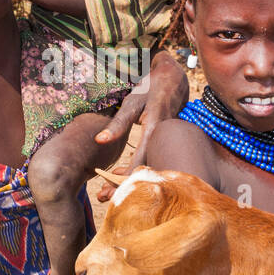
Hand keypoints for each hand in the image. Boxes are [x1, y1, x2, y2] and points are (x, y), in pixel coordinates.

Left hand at [94, 50, 188, 200]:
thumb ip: (117, 123)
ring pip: (147, 166)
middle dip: (123, 186)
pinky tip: (122, 172)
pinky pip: (151, 159)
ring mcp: (167, 142)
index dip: (123, 180)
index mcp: (155, 130)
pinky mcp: (165, 142)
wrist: (175, 77)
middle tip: (102, 197)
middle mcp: (163, 140)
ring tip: (107, 190)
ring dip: (128, 179)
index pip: (139, 163)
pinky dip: (136, 168)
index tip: (107, 192)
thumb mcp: (132, 102)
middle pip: (144, 170)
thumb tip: (99, 141)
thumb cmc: (150, 87)